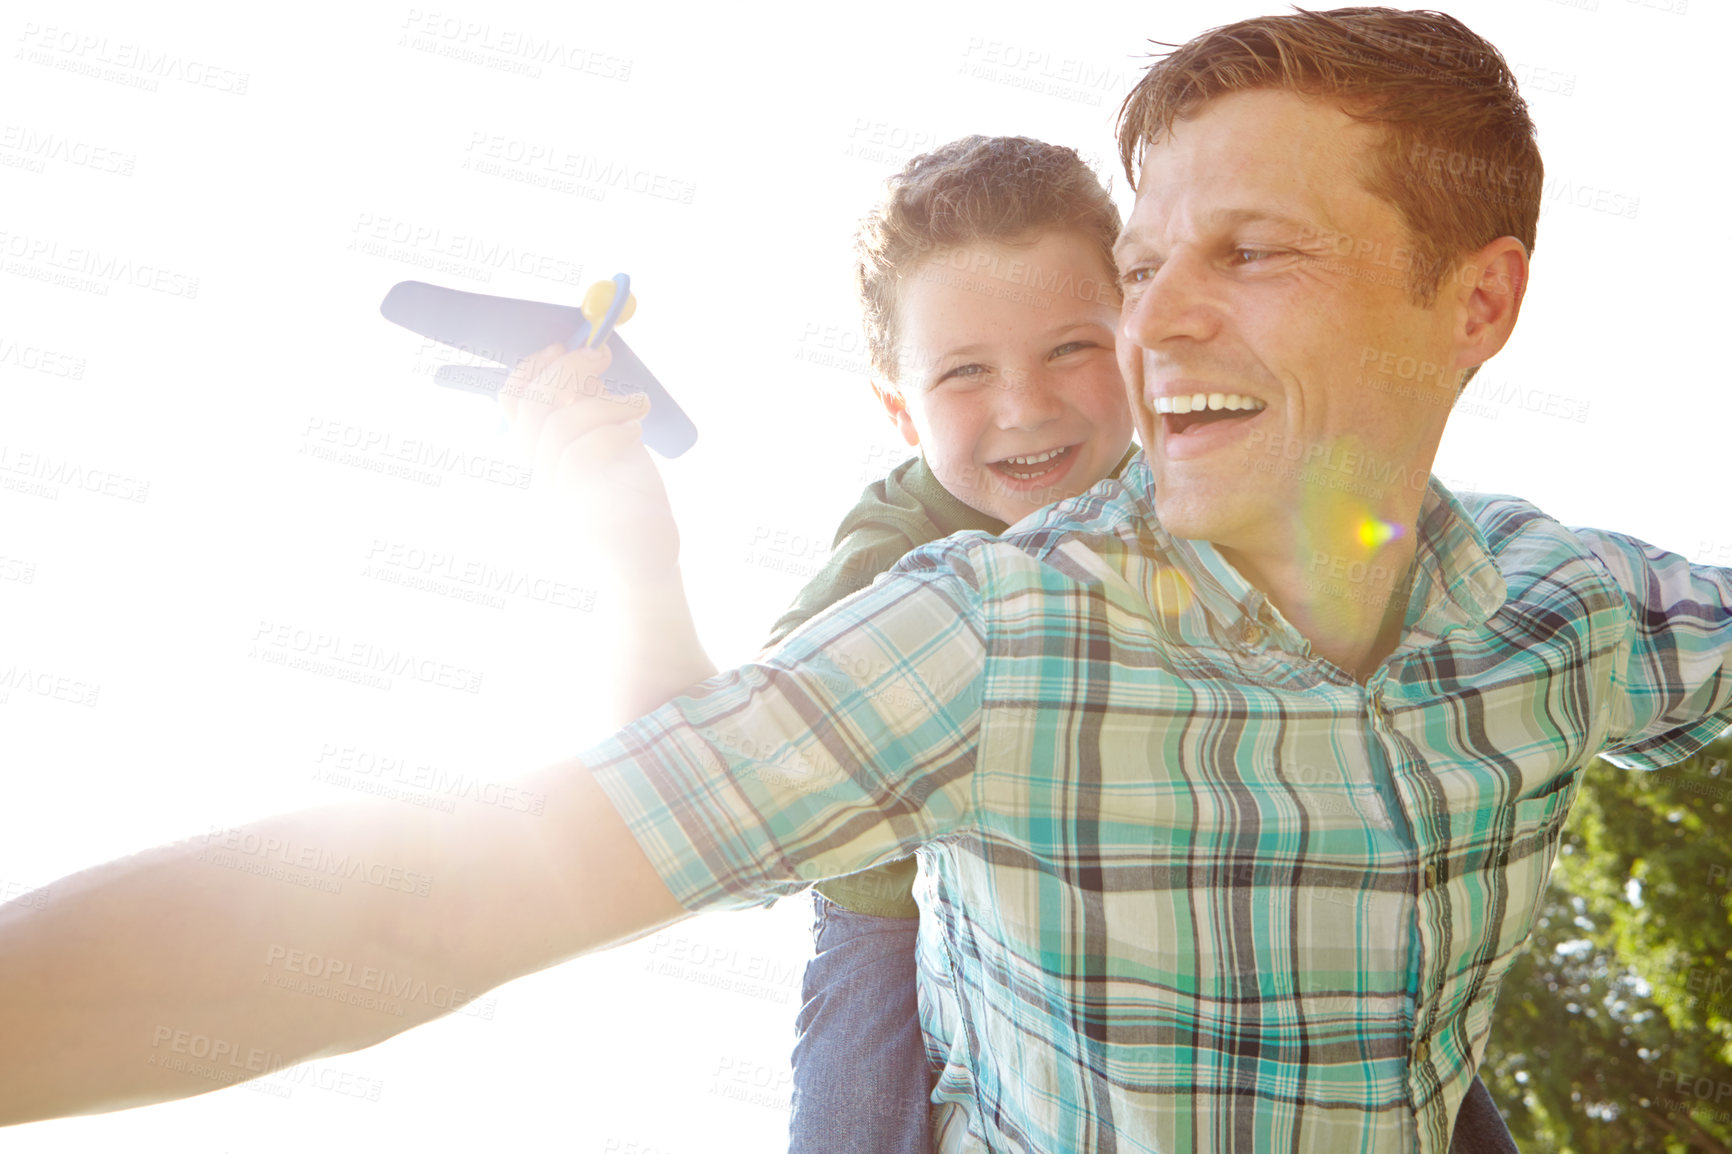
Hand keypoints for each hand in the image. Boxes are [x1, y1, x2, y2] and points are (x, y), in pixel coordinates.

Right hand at [498, 343, 679, 580]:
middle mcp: (539, 478)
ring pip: (561, 426)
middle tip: (601, 356)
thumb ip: (591, 411)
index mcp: (540, 459)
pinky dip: (614, 430)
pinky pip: (586, 453)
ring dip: (603, 402)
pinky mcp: (581, 510)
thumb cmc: (629, 502)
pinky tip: (637, 431)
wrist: (643, 564)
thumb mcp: (610, 446)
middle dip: (567, 371)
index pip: (513, 405)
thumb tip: (587, 364)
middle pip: (534, 409)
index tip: (558, 346)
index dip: (530, 369)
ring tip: (637, 405)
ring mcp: (557, 497)